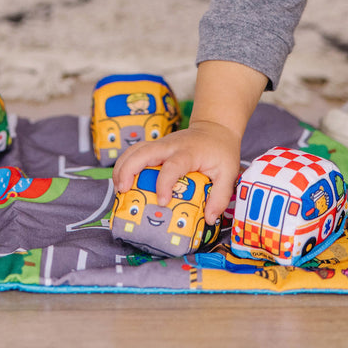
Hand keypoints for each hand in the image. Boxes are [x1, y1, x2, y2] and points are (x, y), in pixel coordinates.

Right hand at [112, 120, 241, 224]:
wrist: (215, 129)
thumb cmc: (221, 152)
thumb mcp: (229, 173)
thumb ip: (220, 196)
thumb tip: (208, 219)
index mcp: (189, 152)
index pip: (173, 166)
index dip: (165, 183)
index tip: (163, 201)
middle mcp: (171, 146)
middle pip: (144, 151)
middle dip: (129, 170)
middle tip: (124, 191)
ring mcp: (161, 144)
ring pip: (135, 149)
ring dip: (122, 167)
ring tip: (119, 189)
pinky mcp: (155, 147)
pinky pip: (134, 152)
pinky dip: (124, 165)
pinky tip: (122, 182)